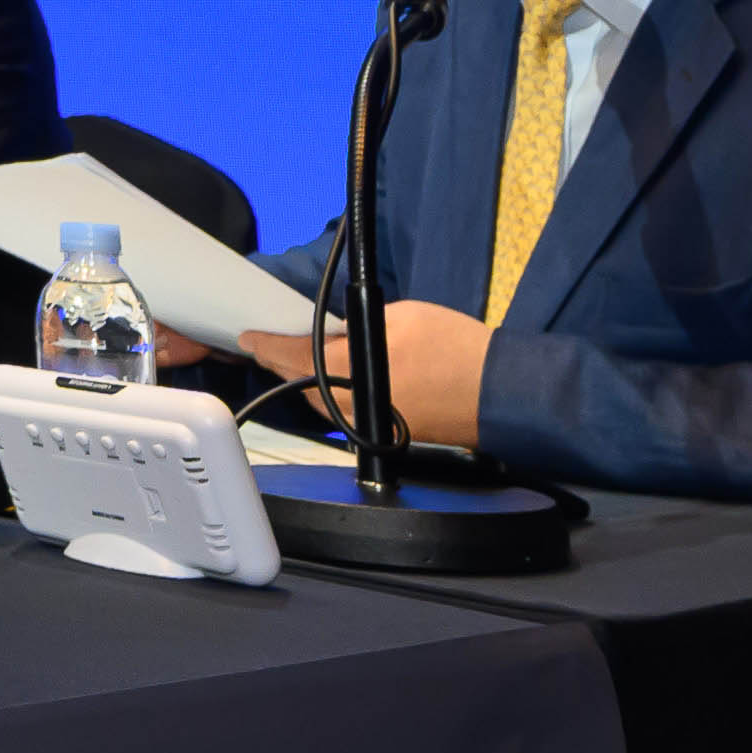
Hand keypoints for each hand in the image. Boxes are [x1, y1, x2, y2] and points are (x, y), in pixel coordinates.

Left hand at [237, 303, 494, 452]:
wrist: (501, 391)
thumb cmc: (456, 350)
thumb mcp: (399, 317)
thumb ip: (356, 326)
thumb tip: (333, 334)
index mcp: (351, 375)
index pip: (295, 360)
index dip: (268, 347)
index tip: (249, 338)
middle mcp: (356, 409)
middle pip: (304, 388)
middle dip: (284, 365)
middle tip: (270, 345)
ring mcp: (374, 426)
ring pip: (326, 405)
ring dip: (310, 382)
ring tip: (301, 358)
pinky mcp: (391, 435)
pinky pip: (350, 414)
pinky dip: (338, 395)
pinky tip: (341, 378)